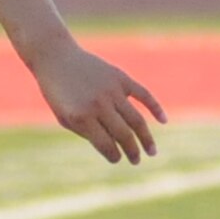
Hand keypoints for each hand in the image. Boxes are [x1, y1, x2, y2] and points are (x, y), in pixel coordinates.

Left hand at [28, 36, 166, 164]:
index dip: (114, 155)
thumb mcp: (65, 117)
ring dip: (146, 138)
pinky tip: (163, 120)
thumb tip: (113, 148)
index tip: (117, 159)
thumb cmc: (57, 93)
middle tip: (136, 161)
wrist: (56, 58)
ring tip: (151, 152)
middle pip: (123, 134)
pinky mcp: (120, 77)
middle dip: (132, 151)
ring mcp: (111, 90)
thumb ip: (88, 133)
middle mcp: (99, 104)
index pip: (106, 144)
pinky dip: (155, 107)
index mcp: (82, 117)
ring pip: (136, 119)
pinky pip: (143, 94)